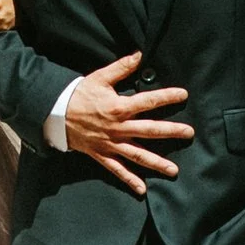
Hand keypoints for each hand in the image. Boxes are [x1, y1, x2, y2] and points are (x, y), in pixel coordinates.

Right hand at [61, 49, 192, 194]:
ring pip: (137, 155)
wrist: (55, 113)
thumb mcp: (99, 77)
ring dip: (156, 163)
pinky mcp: (102, 155)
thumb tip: (139, 54)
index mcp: (119, 107)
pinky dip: (129, 180)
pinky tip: (143, 190)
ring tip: (174, 170)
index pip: (148, 101)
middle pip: (149, 130)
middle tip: (189, 133)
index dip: (167, 97)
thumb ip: (121, 67)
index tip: (184, 95)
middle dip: (171, 132)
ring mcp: (111, 144)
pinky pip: (117, 170)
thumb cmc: (79, 94)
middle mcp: (118, 127)